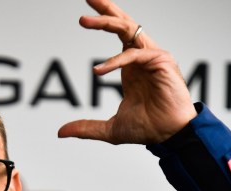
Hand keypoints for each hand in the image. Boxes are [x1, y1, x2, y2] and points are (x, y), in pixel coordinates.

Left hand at [58, 0, 196, 144]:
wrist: (170, 136)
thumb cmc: (147, 129)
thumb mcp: (110, 128)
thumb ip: (86, 127)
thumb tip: (60, 132)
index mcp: (131, 65)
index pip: (118, 34)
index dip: (103, 21)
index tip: (84, 16)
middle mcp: (142, 56)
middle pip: (124, 24)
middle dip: (106, 9)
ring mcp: (153, 56)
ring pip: (129, 30)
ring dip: (107, 22)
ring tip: (85, 20)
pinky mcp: (162, 61)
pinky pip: (135, 54)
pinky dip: (116, 60)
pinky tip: (98, 70)